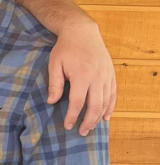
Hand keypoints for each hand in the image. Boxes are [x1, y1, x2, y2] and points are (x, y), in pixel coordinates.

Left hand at [46, 18, 115, 134]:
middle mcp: (97, 77)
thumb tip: (51, 102)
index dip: (73, 116)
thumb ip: (54, 84)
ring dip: (99, 117)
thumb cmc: (65, 48)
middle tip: (81, 132)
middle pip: (95, 106)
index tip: (67, 126)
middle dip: (88, 122)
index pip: (78, 102)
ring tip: (91, 127)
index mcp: (82, 76)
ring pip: (106, 102)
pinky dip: (110, 107)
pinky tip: (106, 117)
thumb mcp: (55, 64)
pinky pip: (113, 94)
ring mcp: (106, 76)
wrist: (82, 31)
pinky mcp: (111, 74)